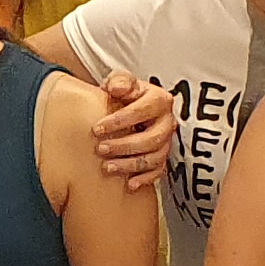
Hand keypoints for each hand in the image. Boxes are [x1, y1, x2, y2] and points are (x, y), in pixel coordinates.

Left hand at [92, 69, 176, 190]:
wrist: (129, 107)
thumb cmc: (124, 94)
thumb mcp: (120, 81)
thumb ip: (119, 81)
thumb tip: (116, 88)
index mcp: (160, 100)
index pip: (143, 110)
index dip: (119, 121)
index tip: (96, 128)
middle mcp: (167, 122)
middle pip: (152, 138)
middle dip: (124, 146)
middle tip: (100, 149)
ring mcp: (167, 141)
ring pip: (155, 157)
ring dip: (130, 164)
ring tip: (107, 167)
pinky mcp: (163, 157)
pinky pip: (159, 171)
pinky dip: (145, 179)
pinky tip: (129, 184)